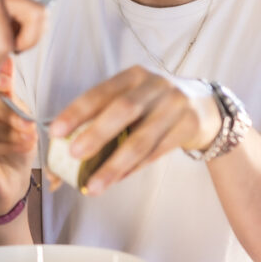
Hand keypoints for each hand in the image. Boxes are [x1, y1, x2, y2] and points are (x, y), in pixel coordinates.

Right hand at [0, 59, 36, 215]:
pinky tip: (23, 146)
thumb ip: (8, 90)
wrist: (11, 183)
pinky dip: (5, 143)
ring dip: (7, 127)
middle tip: (28, 121)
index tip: (9, 84)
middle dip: (3, 106)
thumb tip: (6, 60)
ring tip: (29, 136)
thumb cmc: (12, 146)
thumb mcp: (16, 112)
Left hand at [48, 66, 222, 194]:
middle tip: (74, 154)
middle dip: (96, 133)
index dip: (77, 111)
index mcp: (133, 76)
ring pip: (142, 139)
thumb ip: (104, 114)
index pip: (101, 91)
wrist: (205, 106)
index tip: (55, 131)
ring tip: (93, 186)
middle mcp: (155, 86)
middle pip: (123, 109)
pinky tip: (116, 180)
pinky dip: (133, 168)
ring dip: (115, 164)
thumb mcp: (134, 97)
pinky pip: (156, 153)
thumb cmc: (155, 104)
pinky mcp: (189, 125)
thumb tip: (64, 146)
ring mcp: (175, 105)